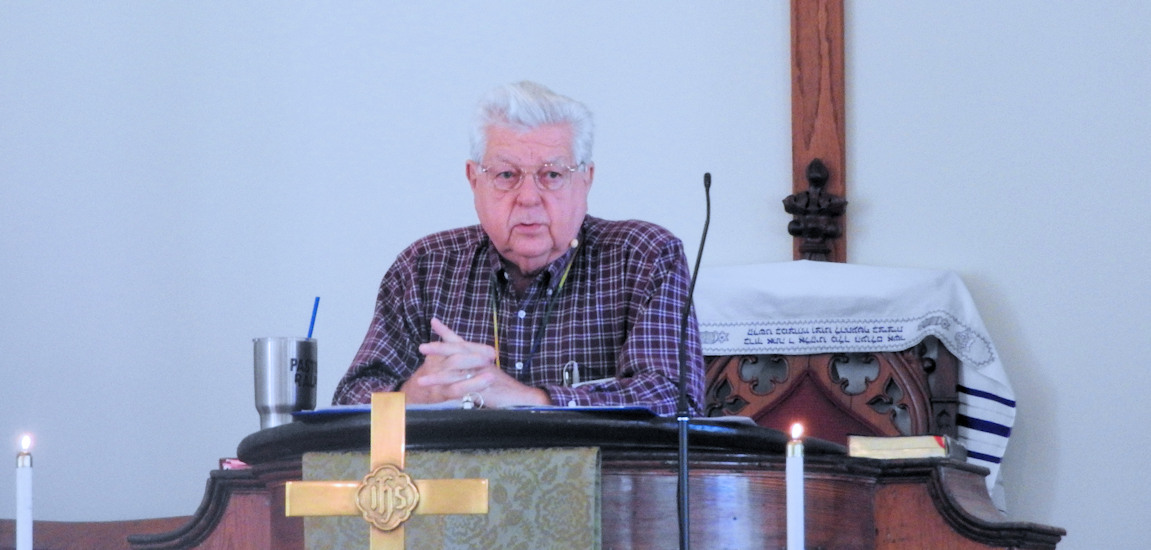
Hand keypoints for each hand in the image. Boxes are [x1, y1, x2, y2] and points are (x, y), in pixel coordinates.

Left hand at [402, 319, 550, 407]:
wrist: (524, 398)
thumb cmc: (506, 389)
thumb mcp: (487, 375)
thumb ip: (475, 371)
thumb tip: (462, 370)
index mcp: (482, 357)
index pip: (463, 341)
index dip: (448, 332)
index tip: (434, 322)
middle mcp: (482, 361)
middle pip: (458, 350)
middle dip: (438, 348)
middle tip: (421, 347)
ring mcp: (483, 372)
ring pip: (457, 369)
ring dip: (437, 375)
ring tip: (420, 380)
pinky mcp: (483, 386)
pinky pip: (462, 385)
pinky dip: (446, 388)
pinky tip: (434, 391)